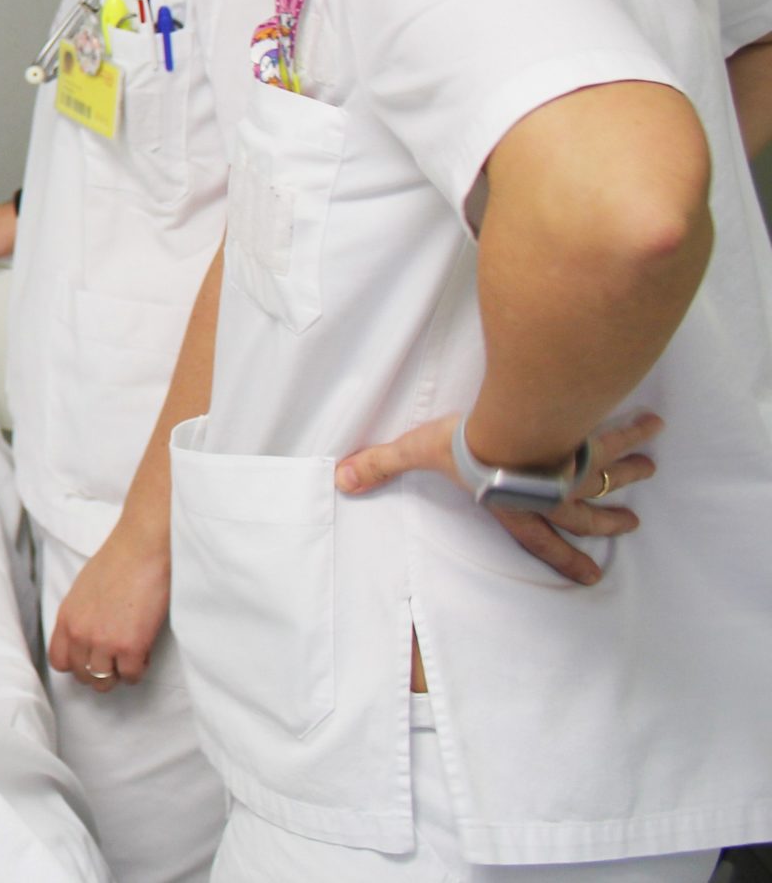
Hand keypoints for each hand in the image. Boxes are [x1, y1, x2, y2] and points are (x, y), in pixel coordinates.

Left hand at [46, 524, 170, 692]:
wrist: (141, 549)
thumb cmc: (117, 563)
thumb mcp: (83, 591)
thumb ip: (80, 617)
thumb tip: (86, 637)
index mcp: (66, 618)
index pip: (59, 661)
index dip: (77, 665)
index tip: (91, 660)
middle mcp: (80, 633)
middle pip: (83, 676)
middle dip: (100, 672)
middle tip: (116, 659)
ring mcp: (104, 642)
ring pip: (105, 681)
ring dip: (119, 673)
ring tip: (130, 656)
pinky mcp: (130, 647)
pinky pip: (132, 676)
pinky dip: (140, 669)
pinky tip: (144, 652)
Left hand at [336, 411, 661, 585]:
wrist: (516, 423)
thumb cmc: (469, 445)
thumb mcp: (418, 452)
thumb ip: (380, 465)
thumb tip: (341, 479)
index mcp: (515, 506)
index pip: (540, 540)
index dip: (564, 559)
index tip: (591, 573)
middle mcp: (552, 493)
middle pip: (585, 513)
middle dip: (607, 520)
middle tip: (630, 525)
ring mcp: (577, 467)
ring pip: (608, 474)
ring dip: (629, 475)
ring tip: (650, 470)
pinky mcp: (592, 438)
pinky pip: (617, 434)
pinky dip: (636, 431)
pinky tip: (653, 424)